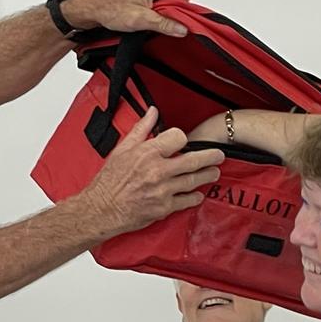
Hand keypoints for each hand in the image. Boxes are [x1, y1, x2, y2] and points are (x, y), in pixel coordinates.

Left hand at [61, 0, 192, 37]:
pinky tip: (145, 3)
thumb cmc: (108, 8)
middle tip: (152, 13)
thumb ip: (164, 24)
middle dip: (170, 5)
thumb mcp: (138, 20)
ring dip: (164, 1)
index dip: (178, 8)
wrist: (92, 5)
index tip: (165, 17)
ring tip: (146, 8)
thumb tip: (182, 28)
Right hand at [77, 106, 223, 233]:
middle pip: (194, 160)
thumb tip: (153, 112)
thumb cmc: (108, 181)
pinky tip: (199, 194)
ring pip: (194, 180)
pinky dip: (195, 197)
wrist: (101, 209)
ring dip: (207, 175)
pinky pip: (186, 201)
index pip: (178, 138)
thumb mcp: (122, 150)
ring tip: (214, 172)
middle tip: (219, 155)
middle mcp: (158, 171)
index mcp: (148, 153)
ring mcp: (163, 191)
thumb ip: (141, 129)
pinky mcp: (164, 208)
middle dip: (210, 157)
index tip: (184, 142)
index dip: (183, 138)